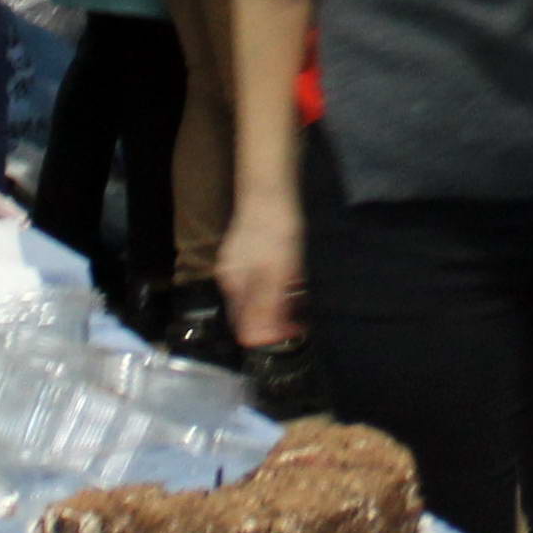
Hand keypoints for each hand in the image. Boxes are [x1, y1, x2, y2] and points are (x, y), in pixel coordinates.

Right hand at [215, 187, 305, 348]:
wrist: (272, 190)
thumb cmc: (274, 233)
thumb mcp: (274, 274)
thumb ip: (264, 307)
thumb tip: (255, 341)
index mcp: (233, 286)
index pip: (245, 325)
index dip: (268, 334)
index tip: (292, 333)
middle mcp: (232, 278)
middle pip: (252, 312)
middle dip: (275, 321)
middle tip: (300, 320)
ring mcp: (240, 265)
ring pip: (259, 297)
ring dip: (279, 304)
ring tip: (300, 299)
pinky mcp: (251, 254)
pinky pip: (263, 281)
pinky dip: (278, 288)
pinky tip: (293, 281)